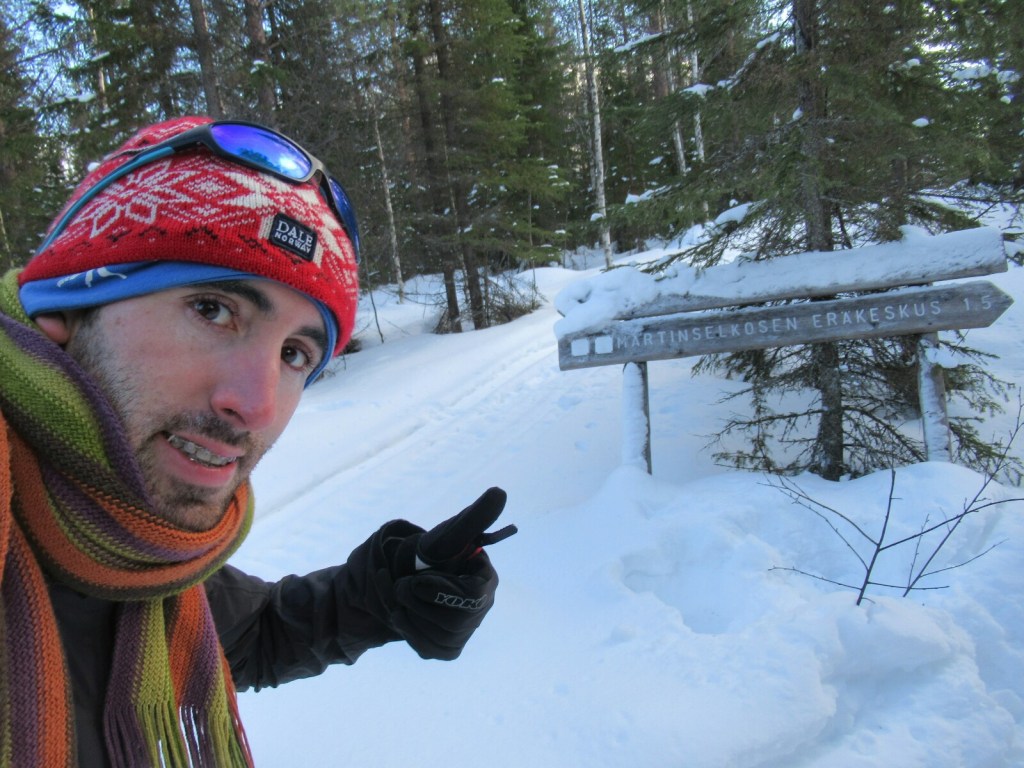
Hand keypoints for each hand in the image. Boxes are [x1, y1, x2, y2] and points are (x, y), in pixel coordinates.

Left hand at [380, 488, 514, 658]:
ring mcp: (466, 633)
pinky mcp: (447, 649)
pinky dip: (409, 631)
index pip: (470, 596)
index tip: (416, 577)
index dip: (439, 589)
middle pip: (454, 621)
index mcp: (486, 580)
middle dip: (419, 602)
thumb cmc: (429, 553)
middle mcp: (482, 609)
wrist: (402, 576)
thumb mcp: (448, 535)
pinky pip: (428, 648)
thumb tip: (499, 492)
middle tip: (400, 586)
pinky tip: (402, 614)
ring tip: (399, 597)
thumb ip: (474, 516)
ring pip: (439, 637)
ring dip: (410, 615)